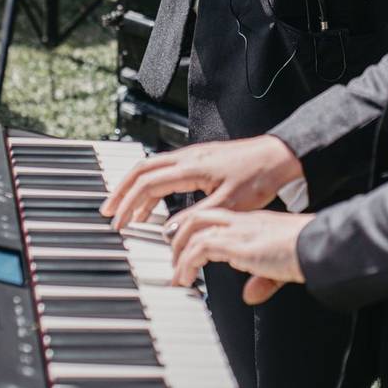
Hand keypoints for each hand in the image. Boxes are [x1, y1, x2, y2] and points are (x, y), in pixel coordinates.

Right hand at [101, 135, 303, 228]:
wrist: (279, 157)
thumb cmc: (259, 177)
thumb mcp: (228, 204)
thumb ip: (195, 218)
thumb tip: (167, 232)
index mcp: (190, 168)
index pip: (147, 184)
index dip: (129, 205)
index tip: (119, 224)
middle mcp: (187, 158)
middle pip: (140, 170)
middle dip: (121, 192)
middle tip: (108, 211)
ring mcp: (193, 156)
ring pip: (152, 168)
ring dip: (135, 188)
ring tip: (128, 211)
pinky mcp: (201, 159)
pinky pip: (167, 169)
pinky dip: (153, 185)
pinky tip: (156, 203)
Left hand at [169, 209, 313, 304]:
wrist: (317, 244)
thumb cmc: (307, 251)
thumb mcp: (279, 268)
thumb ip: (262, 280)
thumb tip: (250, 294)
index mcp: (252, 222)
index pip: (217, 219)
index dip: (198, 233)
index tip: (190, 252)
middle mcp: (242, 221)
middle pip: (198, 217)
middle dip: (180, 236)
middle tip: (174, 259)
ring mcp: (237, 230)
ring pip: (193, 230)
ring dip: (179, 254)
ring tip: (177, 276)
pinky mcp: (236, 243)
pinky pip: (199, 248)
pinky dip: (186, 264)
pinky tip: (184, 279)